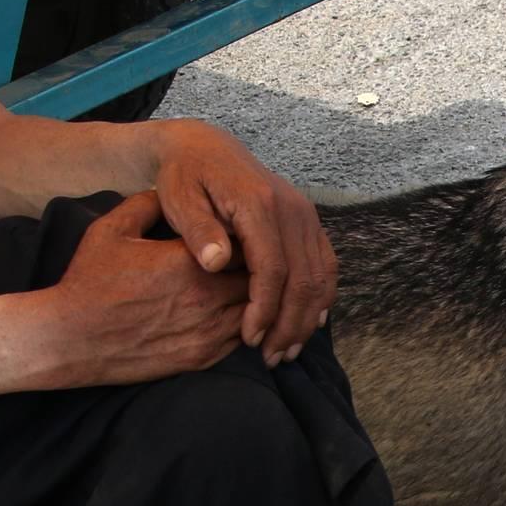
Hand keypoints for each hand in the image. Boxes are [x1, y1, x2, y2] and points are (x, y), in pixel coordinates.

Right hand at [46, 191, 251, 382]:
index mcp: (189, 260)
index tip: (239, 230)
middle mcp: (205, 296)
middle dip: (258, 266)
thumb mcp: (110, 230)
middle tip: (250, 258)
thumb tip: (168, 191)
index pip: (244, 243)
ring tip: (244, 285)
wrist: (70, 339)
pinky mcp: (201, 358)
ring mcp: (206, 331)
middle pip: (258, 278)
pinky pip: (241, 338)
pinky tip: (234, 312)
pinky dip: (245, 324)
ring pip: (256, 311)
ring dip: (255, 298)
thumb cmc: (88, 282)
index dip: (246, 236)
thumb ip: (145, 204)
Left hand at [151, 120, 336, 361]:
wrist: (204, 147)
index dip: (264, 308)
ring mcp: (305, 214)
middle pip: (304, 279)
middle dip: (289, 324)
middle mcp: (291, 209)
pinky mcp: (308, 221)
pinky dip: (321, 297)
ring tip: (288, 350)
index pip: (273, 268)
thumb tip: (216, 262)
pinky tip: (310, 322)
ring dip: (307, 318)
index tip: (250, 339)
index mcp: (259, 204)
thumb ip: (198, 230)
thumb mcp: (179, 198)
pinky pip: (326, 264)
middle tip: (271, 358)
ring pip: (320, 276)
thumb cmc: (185, 176)